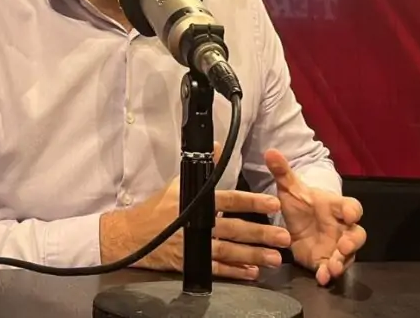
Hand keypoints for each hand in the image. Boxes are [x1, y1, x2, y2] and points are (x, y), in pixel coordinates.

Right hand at [100, 144, 290, 280]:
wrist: (135, 234)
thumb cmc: (159, 207)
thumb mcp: (180, 182)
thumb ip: (204, 166)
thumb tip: (218, 146)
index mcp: (199, 201)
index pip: (230, 200)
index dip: (252, 202)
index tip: (273, 204)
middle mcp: (200, 224)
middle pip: (235, 228)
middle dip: (261, 233)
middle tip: (284, 237)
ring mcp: (196, 246)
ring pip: (230, 251)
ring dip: (253, 255)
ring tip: (274, 258)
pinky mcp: (192, 263)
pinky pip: (217, 268)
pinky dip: (235, 271)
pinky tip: (252, 272)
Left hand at [265, 149, 365, 285]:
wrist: (297, 220)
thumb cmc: (300, 202)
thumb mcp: (289, 187)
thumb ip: (282, 171)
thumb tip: (270, 151)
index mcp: (335, 207)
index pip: (352, 206)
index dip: (352, 210)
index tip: (350, 214)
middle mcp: (341, 227)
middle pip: (357, 234)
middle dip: (354, 241)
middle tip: (344, 246)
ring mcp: (336, 246)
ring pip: (348, 256)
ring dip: (342, 262)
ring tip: (332, 267)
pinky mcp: (325, 260)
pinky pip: (331, 269)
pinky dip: (328, 274)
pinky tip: (322, 278)